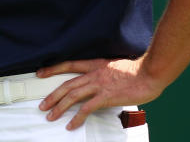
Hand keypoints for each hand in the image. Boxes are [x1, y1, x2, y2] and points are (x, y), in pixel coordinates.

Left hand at [36, 58, 164, 129]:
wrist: (149, 72)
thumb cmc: (138, 71)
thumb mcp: (115, 66)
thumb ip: (105, 73)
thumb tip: (100, 81)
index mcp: (95, 65)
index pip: (69, 65)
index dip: (53, 69)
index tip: (40, 73)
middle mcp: (93, 74)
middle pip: (66, 85)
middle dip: (52, 96)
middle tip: (43, 105)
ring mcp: (99, 86)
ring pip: (72, 96)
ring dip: (59, 107)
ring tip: (51, 116)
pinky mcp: (106, 97)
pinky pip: (87, 109)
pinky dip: (77, 117)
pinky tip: (71, 124)